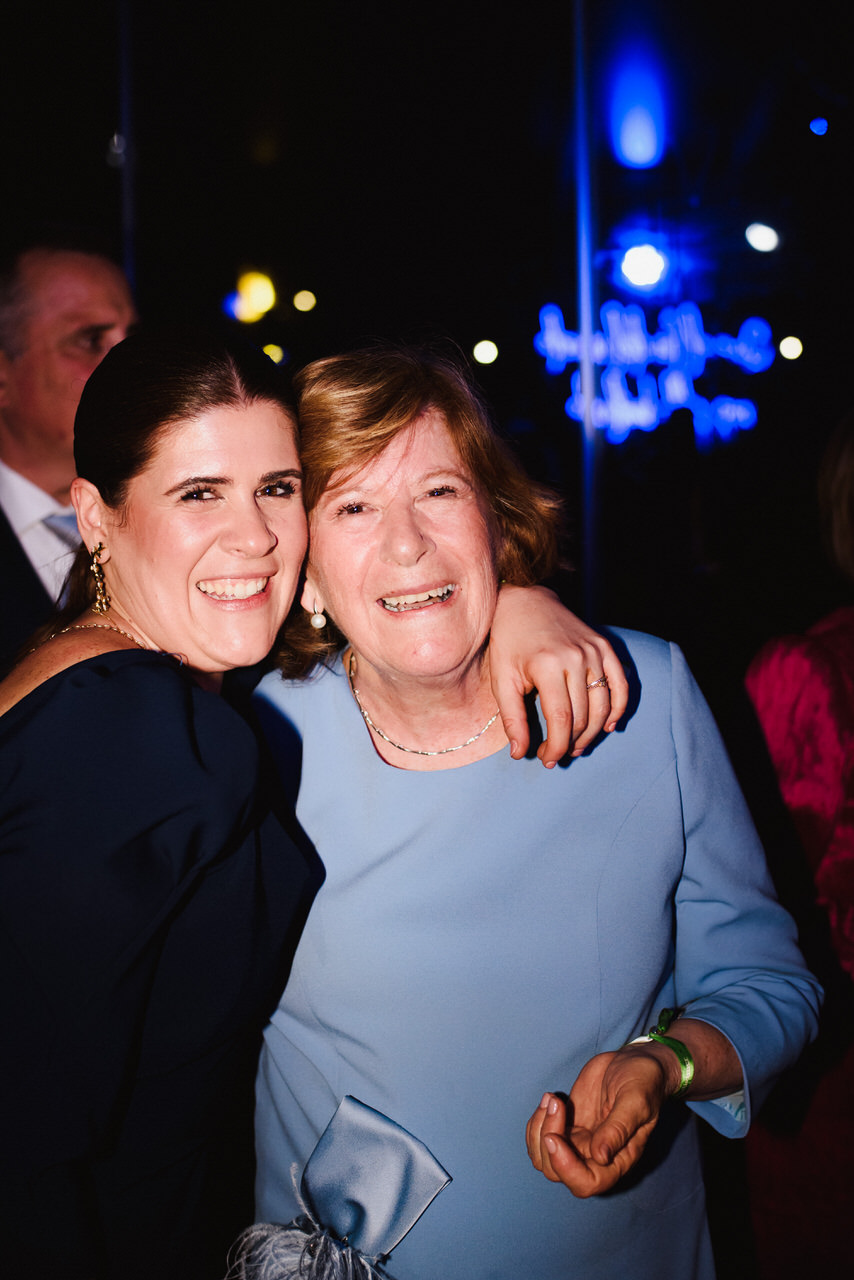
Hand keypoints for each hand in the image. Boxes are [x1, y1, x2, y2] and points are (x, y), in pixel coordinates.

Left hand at [489, 585, 628, 765]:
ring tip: (577, 746)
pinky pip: (620, 685)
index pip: (560, 719)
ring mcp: (594, 651)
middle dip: (570, 742)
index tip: (547, 759)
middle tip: (557, 754)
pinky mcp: (605, 646)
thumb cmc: (509, 643)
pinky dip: (618, 709)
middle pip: (582, 715)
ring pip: (602, 705)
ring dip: (592, 732)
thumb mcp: (503, 680)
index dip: (556, 745)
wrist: (526, 601)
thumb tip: (520, 753)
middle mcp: (575, 657)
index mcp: (547, 665)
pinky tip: (607, 726)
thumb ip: (512, 719)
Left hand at [526, 1049, 668, 1196]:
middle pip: (556, 1171)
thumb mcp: (636, 1101)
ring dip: (538, 1129)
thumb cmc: (643, 1082)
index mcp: (617, 1159)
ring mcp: (578, 1142)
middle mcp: (595, 1157)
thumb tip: (601, 1157)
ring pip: (543, 1157)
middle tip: (555, 1102)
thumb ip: (619, 1128)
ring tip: (552, 1098)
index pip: (587, 1183)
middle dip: (547, 1138)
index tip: (554, 1137)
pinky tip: (549, 1098)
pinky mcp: (567, 1125)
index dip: (565, 1168)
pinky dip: (537, 1121)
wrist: (634, 1063)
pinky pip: (540, 1137)